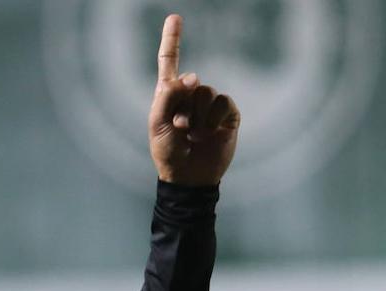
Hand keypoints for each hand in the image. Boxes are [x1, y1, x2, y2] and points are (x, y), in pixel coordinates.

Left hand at [148, 15, 240, 185]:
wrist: (188, 177)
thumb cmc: (168, 152)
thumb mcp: (157, 124)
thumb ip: (168, 96)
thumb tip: (192, 75)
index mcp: (169, 95)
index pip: (169, 63)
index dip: (172, 40)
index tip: (174, 17)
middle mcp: (191, 96)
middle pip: (192, 83)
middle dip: (183, 108)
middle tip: (179, 129)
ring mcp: (211, 105)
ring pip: (207, 93)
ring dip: (197, 118)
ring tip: (193, 136)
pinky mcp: (228, 116)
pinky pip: (223, 105)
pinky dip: (213, 121)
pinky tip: (208, 135)